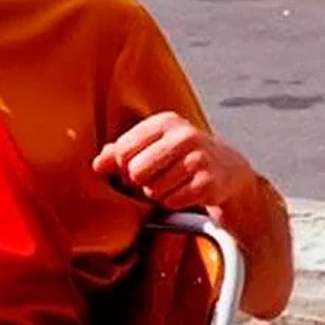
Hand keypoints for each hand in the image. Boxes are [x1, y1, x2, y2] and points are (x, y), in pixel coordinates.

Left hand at [92, 112, 255, 210]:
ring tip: (171, 185)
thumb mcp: (152, 146)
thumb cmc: (180, 158)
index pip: (123, 150)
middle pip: (135, 171)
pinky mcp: (208, 182)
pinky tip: (184, 193)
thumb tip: (97, 165)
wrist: (227, 171)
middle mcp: (183, 136)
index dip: (121, 168)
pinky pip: (172, 201)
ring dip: (158, 194)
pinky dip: (173, 203)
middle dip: (139, 183)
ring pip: (153, 189)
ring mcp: (198, 159)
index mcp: (164, 122)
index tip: (133, 169)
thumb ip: (120, 151)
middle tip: (152, 180)